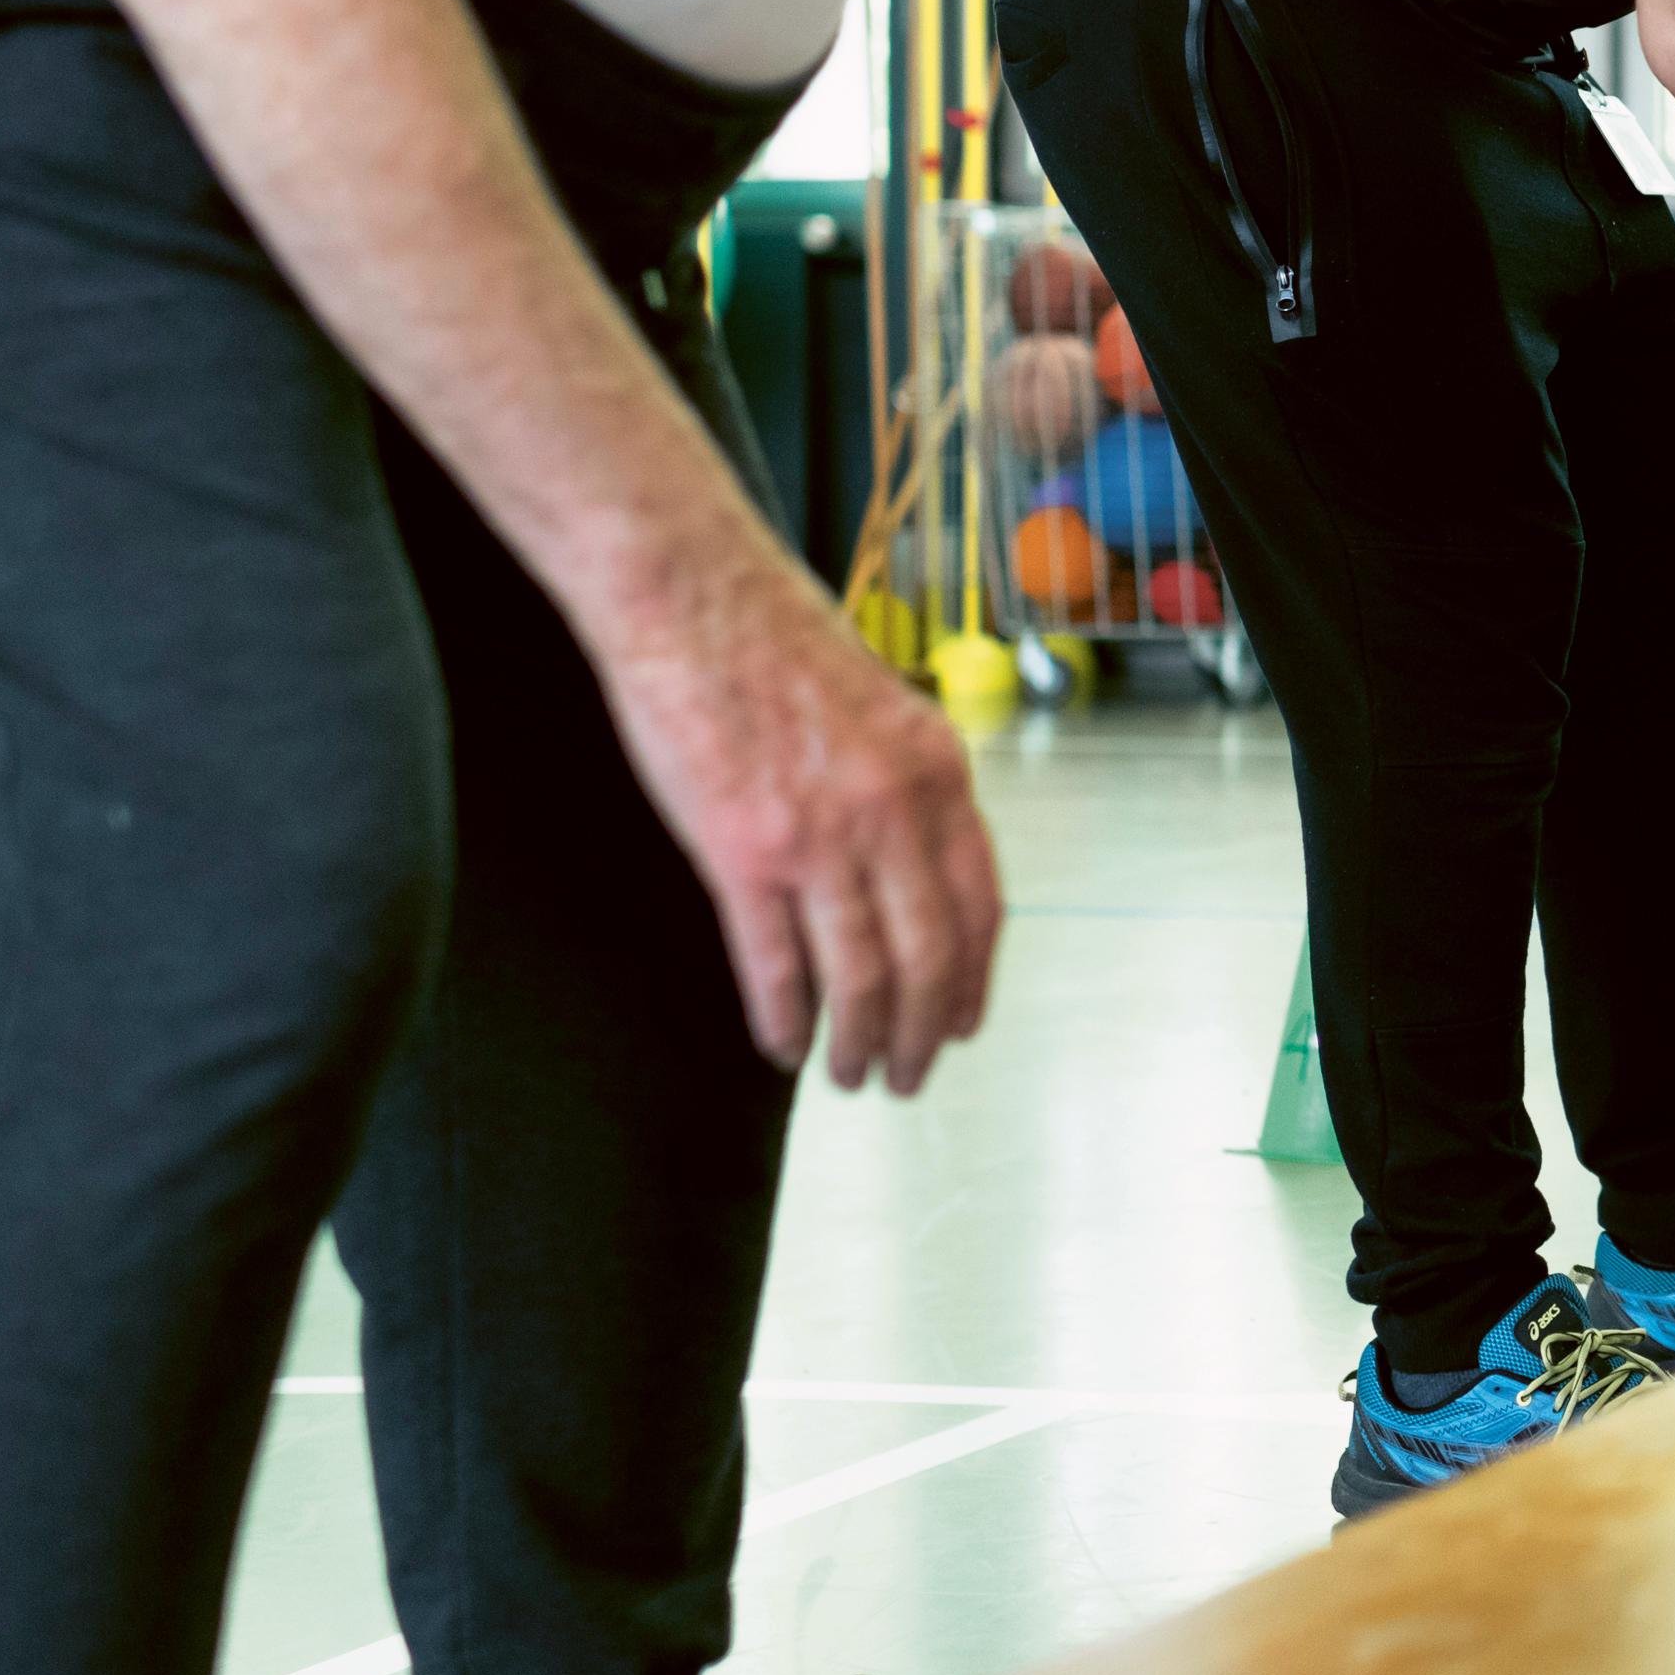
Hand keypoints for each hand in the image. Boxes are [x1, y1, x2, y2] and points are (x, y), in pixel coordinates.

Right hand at [596, 552, 1006, 1092]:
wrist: (695, 599)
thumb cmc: (776, 643)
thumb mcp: (884, 711)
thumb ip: (908, 788)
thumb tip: (916, 869)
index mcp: (937, 773)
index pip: (980, 905)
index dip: (973, 979)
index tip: (963, 1022)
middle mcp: (893, 811)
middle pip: (928, 957)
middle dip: (922, 1033)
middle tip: (908, 1076)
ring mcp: (821, 836)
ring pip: (859, 975)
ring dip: (858, 1040)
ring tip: (850, 1075)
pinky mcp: (743, 852)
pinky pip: (775, 963)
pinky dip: (785, 1017)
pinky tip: (785, 1045)